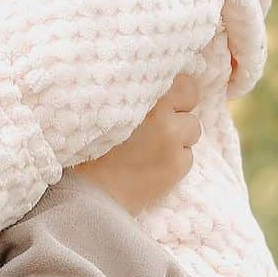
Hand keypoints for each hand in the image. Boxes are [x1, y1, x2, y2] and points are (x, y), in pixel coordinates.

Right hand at [74, 73, 201, 214]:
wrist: (89, 194)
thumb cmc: (85, 151)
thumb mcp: (102, 110)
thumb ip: (130, 96)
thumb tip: (151, 89)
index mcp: (144, 96)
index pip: (182, 81)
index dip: (173, 90)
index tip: (163, 97)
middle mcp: (163, 115)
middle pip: (190, 99)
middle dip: (179, 108)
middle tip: (159, 121)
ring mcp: (174, 141)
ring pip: (192, 129)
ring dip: (178, 135)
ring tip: (152, 146)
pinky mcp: (178, 166)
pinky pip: (187, 155)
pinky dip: (176, 159)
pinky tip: (152, 165)